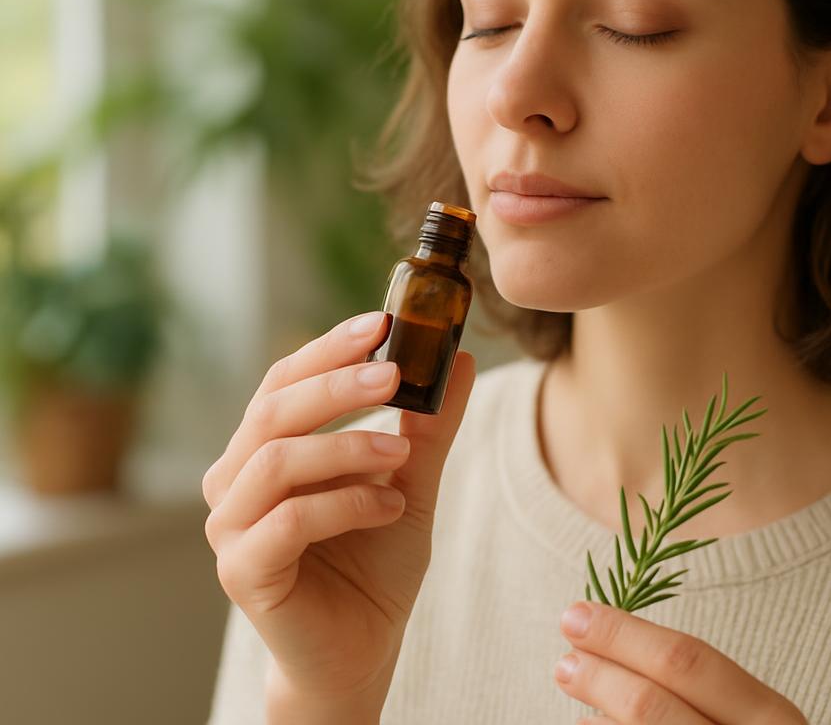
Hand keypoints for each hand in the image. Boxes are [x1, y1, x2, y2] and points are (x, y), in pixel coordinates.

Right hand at [202, 309, 476, 705]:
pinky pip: (289, 520)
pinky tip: (389, 508)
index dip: (328, 347)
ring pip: (276, 460)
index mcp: (264, 447)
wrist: (362, 647)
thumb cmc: (376, 558)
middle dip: (337, 384)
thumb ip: (427, 425)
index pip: (284, 379)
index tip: (381, 322)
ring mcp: (231, 527)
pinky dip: (347, 504)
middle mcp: (235, 479)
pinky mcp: (243, 571)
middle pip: (273, 410)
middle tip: (393, 375)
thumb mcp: (410, 479)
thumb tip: (461, 360)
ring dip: (348, 447)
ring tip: (400, 455)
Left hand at [555, 601, 807, 723]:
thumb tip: (611, 642)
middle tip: (565, 660)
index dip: (623, 634)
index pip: (686, 661)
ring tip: (573, 687)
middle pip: (652, 706)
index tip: (577, 614)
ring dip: (596, 713)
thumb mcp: (750, 715)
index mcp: (771, 716)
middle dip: (599, 676)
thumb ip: (696, 684)